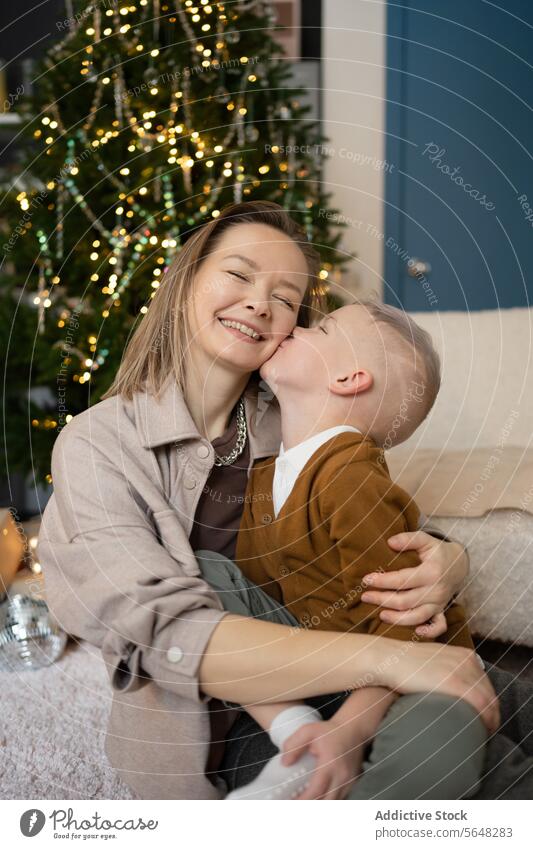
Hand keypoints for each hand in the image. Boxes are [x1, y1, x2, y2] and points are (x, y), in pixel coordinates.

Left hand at [281, 719, 364, 799]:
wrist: (353, 728)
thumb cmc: (331, 730)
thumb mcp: (308, 731)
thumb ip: (294, 746)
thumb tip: (285, 763)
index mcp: (330, 765)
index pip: (316, 791)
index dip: (302, 801)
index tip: (290, 803)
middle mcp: (342, 776)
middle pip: (325, 802)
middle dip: (310, 806)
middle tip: (295, 804)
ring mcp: (349, 781)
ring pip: (333, 802)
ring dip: (320, 804)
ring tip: (305, 800)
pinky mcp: (352, 783)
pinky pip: (339, 798)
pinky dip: (328, 800)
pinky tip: (318, 796)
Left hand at [361, 532, 467, 637]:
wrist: (459, 564)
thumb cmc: (437, 551)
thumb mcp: (425, 539)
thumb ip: (408, 539)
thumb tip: (389, 542)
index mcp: (431, 572)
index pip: (402, 580)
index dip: (383, 581)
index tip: (366, 579)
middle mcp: (435, 590)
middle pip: (405, 601)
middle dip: (383, 600)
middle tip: (365, 596)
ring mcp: (439, 602)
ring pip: (417, 616)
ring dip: (397, 618)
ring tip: (380, 615)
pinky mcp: (441, 610)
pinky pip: (439, 626)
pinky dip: (429, 632)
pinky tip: (416, 632)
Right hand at [379, 640, 499, 734]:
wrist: (388, 659)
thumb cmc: (405, 666)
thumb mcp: (434, 663)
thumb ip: (449, 673)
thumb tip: (455, 697)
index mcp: (464, 655)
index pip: (486, 685)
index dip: (488, 705)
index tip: (482, 720)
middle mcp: (467, 660)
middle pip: (490, 694)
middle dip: (491, 715)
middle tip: (483, 733)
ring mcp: (461, 670)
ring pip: (489, 701)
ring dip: (489, 721)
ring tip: (480, 736)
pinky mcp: (453, 681)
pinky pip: (479, 704)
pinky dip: (483, 720)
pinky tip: (478, 732)